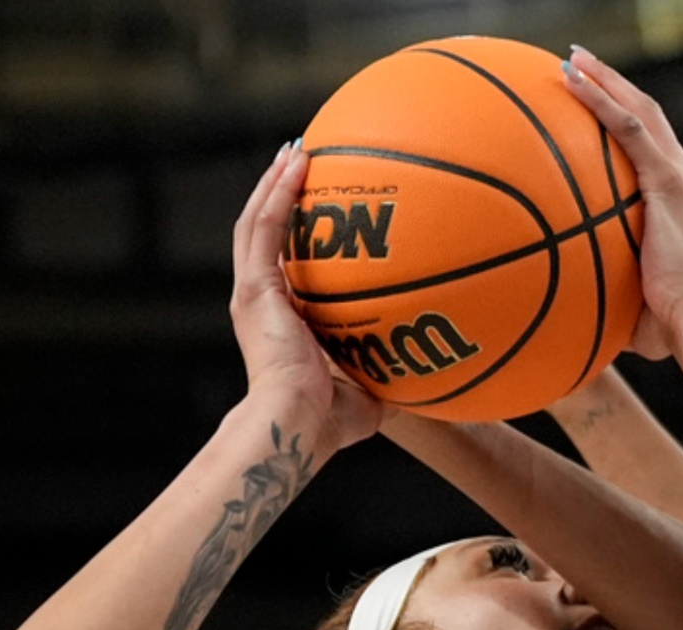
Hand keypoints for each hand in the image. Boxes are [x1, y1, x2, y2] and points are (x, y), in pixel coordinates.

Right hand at [229, 142, 394, 453]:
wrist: (297, 425)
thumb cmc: (329, 422)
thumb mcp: (368, 390)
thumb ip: (389, 374)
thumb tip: (428, 376)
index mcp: (281, 320)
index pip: (286, 266)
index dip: (298, 237)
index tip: (320, 212)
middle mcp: (261, 301)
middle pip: (266, 234)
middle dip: (282, 195)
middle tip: (300, 162)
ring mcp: (253, 293)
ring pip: (257, 222)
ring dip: (275, 183)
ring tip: (294, 150)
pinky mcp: (254, 289)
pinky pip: (264, 228)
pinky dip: (277, 192)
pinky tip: (295, 163)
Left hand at [563, 49, 682, 363]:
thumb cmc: (670, 326)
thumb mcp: (635, 298)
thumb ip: (607, 286)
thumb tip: (567, 305)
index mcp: (682, 199)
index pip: (653, 147)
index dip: (626, 119)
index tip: (597, 102)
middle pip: (648, 117)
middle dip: (615, 85)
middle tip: (581, 64)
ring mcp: (681, 177)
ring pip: (641, 112)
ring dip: (606, 80)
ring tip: (573, 59)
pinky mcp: (671, 182)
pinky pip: (630, 130)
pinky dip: (602, 101)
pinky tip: (574, 82)